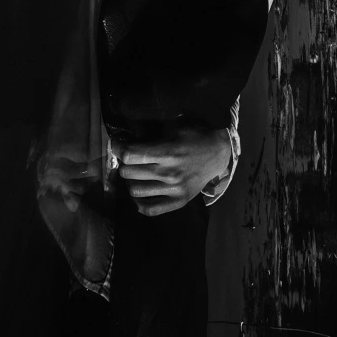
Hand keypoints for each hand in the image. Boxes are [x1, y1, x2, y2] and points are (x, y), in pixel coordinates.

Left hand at [112, 126, 231, 216]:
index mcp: (168, 152)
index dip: (119, 148)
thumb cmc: (194, 136)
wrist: (218, 153)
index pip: (130, 155)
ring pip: (135, 191)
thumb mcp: (174, 126)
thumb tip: (126, 136)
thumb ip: (151, 131)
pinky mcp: (180, 201)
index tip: (118, 145)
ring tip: (136, 174)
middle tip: (129, 159)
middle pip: (128, 173)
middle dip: (124, 164)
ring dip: (131, 181)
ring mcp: (174, 190)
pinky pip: (151, 210)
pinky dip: (140, 203)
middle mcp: (169, 173)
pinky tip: (141, 194)